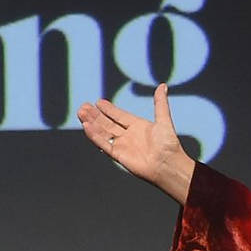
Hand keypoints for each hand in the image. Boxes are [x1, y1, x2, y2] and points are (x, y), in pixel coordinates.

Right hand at [77, 83, 195, 203]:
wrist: (168, 164)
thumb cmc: (169, 144)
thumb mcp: (163, 119)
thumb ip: (160, 103)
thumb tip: (163, 85)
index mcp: (138, 127)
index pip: (119, 116)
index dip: (109, 109)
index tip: (98, 102)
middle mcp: (129, 136)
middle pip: (108, 124)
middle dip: (95, 115)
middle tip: (83, 106)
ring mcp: (123, 146)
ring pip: (103, 132)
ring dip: (92, 123)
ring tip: (81, 113)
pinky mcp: (119, 155)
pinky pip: (104, 144)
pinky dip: (95, 135)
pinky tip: (87, 126)